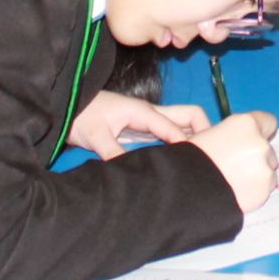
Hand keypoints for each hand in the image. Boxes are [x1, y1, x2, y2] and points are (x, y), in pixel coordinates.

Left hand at [66, 92, 210, 157]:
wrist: (67, 106)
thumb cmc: (81, 115)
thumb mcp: (94, 134)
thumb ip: (112, 152)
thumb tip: (130, 173)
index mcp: (143, 111)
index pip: (174, 128)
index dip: (189, 144)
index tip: (201, 162)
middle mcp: (151, 113)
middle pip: (190, 115)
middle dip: (206, 130)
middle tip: (212, 155)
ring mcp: (149, 120)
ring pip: (183, 123)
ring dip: (196, 136)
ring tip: (203, 160)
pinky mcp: (143, 128)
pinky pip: (171, 132)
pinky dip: (183, 141)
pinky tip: (182, 159)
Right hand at [191, 109, 278, 209]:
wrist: (187, 191)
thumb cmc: (189, 161)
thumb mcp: (207, 133)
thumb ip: (232, 134)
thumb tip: (242, 140)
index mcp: (245, 124)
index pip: (268, 121)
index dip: (260, 132)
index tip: (252, 140)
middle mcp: (259, 143)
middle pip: (267, 148)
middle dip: (255, 156)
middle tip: (234, 165)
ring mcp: (264, 168)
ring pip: (268, 169)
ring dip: (256, 174)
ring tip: (232, 181)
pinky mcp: (264, 190)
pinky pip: (265, 188)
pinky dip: (254, 191)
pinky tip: (235, 192)